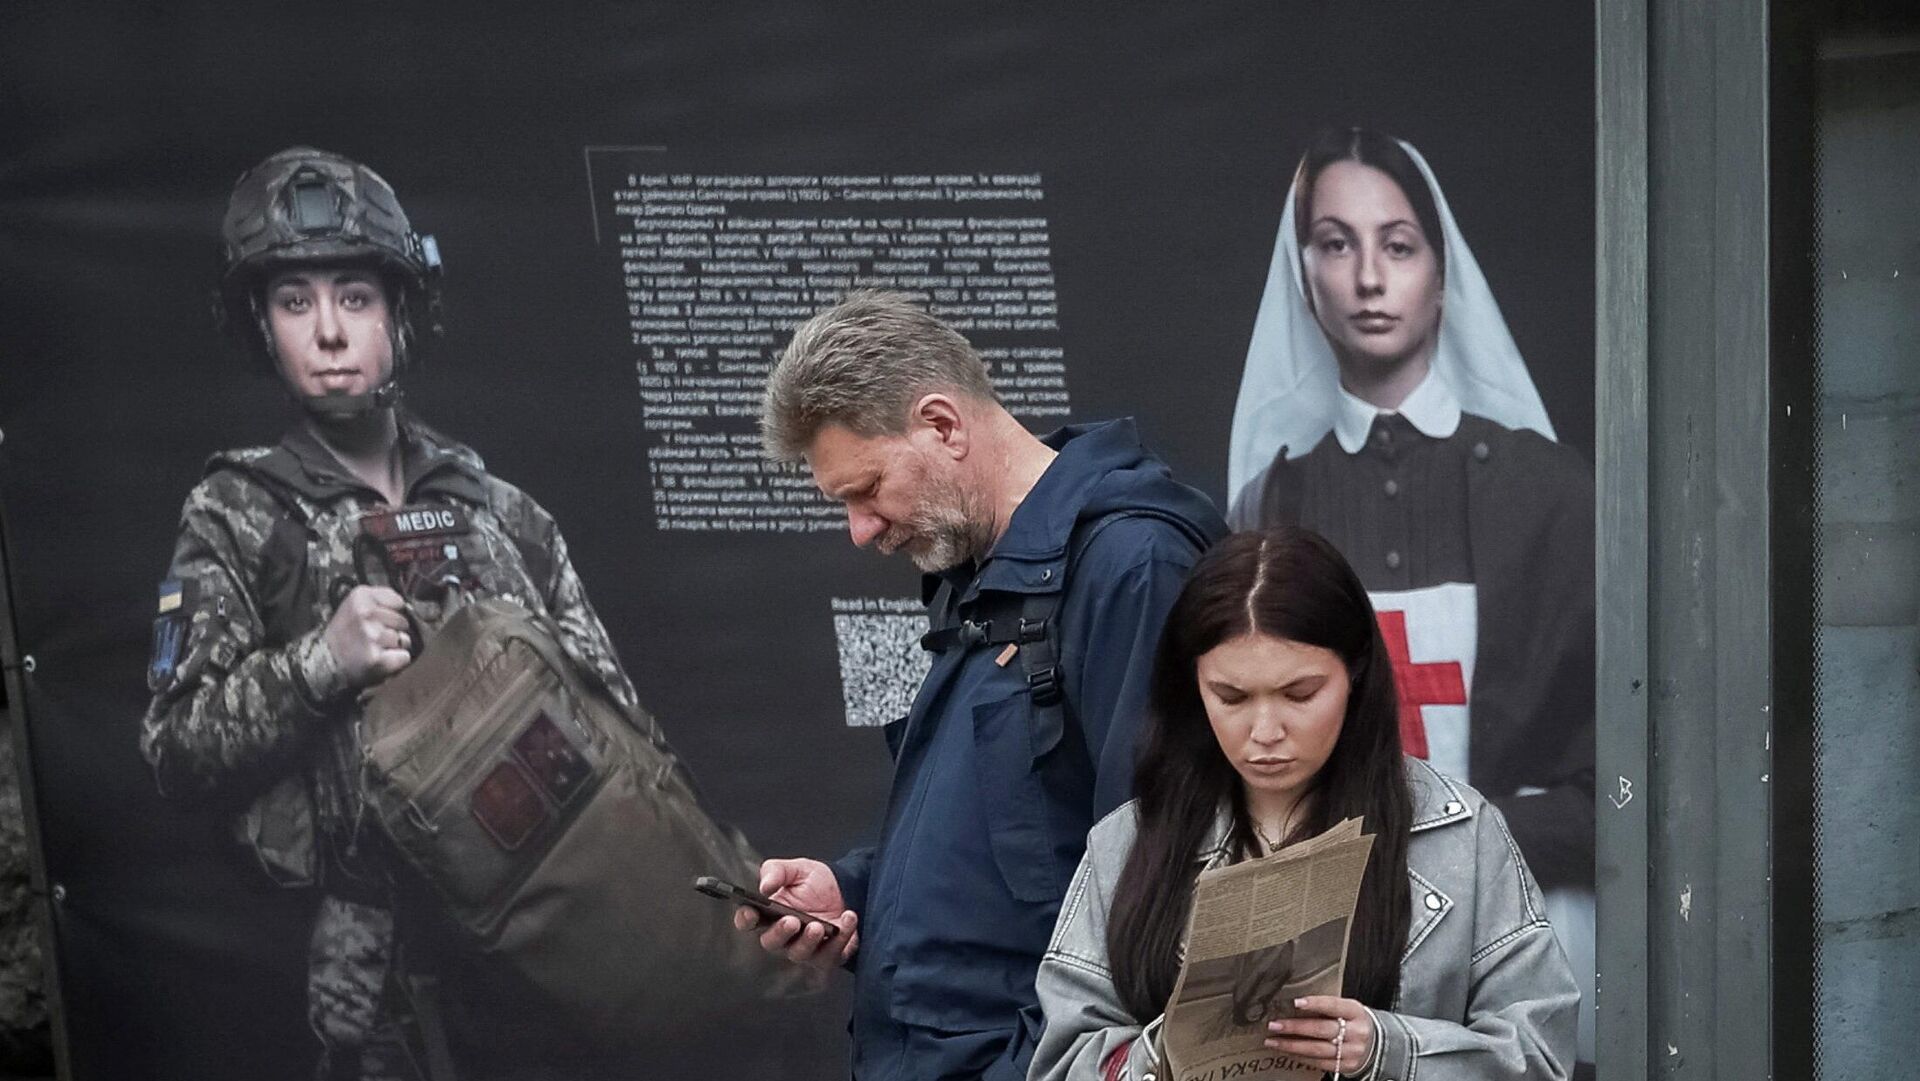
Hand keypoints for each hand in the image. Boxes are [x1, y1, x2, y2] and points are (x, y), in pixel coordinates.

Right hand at [323, 585, 412, 688]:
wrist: (325, 661)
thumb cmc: (344, 635)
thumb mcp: (354, 606)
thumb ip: (380, 601)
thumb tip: (407, 605)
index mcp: (361, 596)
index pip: (399, 601)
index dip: (392, 613)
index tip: (378, 620)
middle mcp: (366, 613)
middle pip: (403, 621)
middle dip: (394, 630)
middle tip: (373, 637)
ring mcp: (372, 636)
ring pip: (404, 640)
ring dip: (394, 647)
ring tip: (374, 648)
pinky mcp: (377, 658)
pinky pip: (404, 657)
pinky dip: (397, 661)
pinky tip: (381, 660)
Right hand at [731, 858, 858, 972]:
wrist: (845, 889)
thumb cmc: (814, 882)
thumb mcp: (796, 869)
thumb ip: (776, 872)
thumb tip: (764, 886)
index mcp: (768, 914)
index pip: (748, 921)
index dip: (745, 919)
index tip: (750, 912)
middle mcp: (783, 936)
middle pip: (772, 942)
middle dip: (780, 933)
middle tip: (792, 921)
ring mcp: (805, 948)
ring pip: (800, 953)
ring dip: (808, 941)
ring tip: (818, 925)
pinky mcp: (828, 955)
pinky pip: (831, 955)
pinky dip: (841, 938)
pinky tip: (847, 918)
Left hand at [1267, 995, 1373, 1076]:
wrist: (1374, 1044)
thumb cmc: (1352, 1021)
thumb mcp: (1347, 1008)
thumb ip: (1326, 1006)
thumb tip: (1293, 1004)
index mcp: (1356, 1012)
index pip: (1334, 1006)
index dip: (1315, 1003)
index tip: (1295, 1002)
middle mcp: (1356, 1032)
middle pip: (1322, 1029)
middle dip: (1295, 1027)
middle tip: (1274, 1024)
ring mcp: (1352, 1051)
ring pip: (1318, 1049)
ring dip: (1291, 1045)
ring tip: (1273, 1041)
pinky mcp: (1346, 1066)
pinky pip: (1319, 1063)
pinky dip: (1300, 1057)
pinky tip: (1287, 1051)